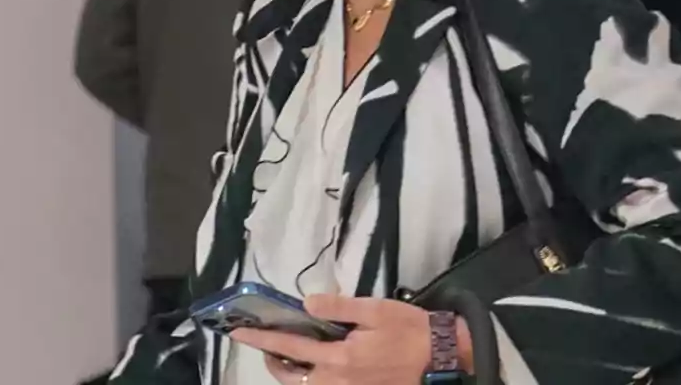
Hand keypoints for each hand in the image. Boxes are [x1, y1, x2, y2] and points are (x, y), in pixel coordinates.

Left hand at [231, 294, 438, 384]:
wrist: (442, 358)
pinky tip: (315, 364)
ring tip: (287, 353)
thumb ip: (337, 306)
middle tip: (265, 343)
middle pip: (292, 376)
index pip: (290, 346)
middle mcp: (338, 381)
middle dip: (272, 361)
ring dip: (291, 371)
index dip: (261, 339)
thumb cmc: (409, 330)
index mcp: (340, 358)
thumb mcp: (374, 310)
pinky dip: (312, 378)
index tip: (238, 332)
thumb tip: (306, 303)